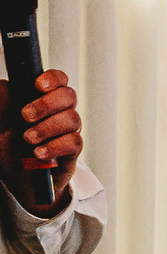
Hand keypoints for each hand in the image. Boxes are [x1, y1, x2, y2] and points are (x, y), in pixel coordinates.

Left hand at [0, 70, 80, 214]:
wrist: (9, 174)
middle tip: (25, 115)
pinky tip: (38, 153)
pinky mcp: (71, 153)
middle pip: (69, 96)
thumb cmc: (4, 142)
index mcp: (43, 99)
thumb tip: (10, 89)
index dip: (53, 79)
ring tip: (27, 138)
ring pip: (72, 119)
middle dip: (47, 104)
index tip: (38, 85)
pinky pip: (74, 143)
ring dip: (47, 128)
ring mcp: (67, 132)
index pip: (59, 80)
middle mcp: (59, 113)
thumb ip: (2, 99)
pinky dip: (54, 146)